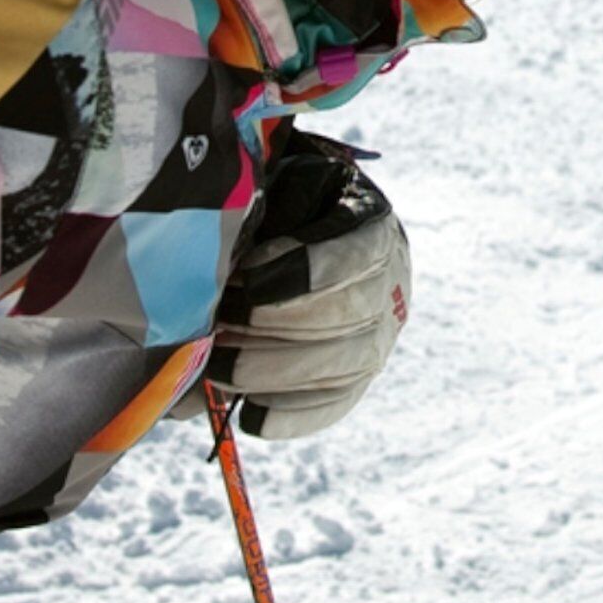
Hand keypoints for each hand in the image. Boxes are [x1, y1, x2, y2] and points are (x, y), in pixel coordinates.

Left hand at [209, 133, 407, 439]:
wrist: (300, 225)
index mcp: (371, 223)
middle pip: (349, 316)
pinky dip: (292, 414)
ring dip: (274, 371)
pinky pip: (335, 403)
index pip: (356, 250)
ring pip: (343, 366)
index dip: (303, 270)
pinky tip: (250, 413)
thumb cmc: (277, 204)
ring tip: (218, 365)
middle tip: (219, 324)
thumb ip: (253, 214)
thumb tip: (213, 270)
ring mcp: (381, 333)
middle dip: (277, 326)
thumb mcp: (271, 188)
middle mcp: (390, 281)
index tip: (247, 277)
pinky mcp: (357, 374)